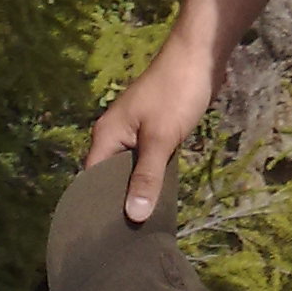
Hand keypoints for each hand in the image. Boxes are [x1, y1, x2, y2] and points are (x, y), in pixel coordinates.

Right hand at [84, 35, 221, 222]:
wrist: (199, 56)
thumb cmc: (176, 93)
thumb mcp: (161, 138)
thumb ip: (147, 177)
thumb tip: (133, 215)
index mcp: (107, 136)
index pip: (92, 182)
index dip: (99, 207)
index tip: (109, 235)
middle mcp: (115, 136)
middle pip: (110, 178)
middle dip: (120, 202)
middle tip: (132, 235)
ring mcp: (134, 133)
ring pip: (130, 170)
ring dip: (139, 189)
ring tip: (146, 222)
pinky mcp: (154, 131)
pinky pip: (146, 160)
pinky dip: (151, 175)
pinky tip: (160, 195)